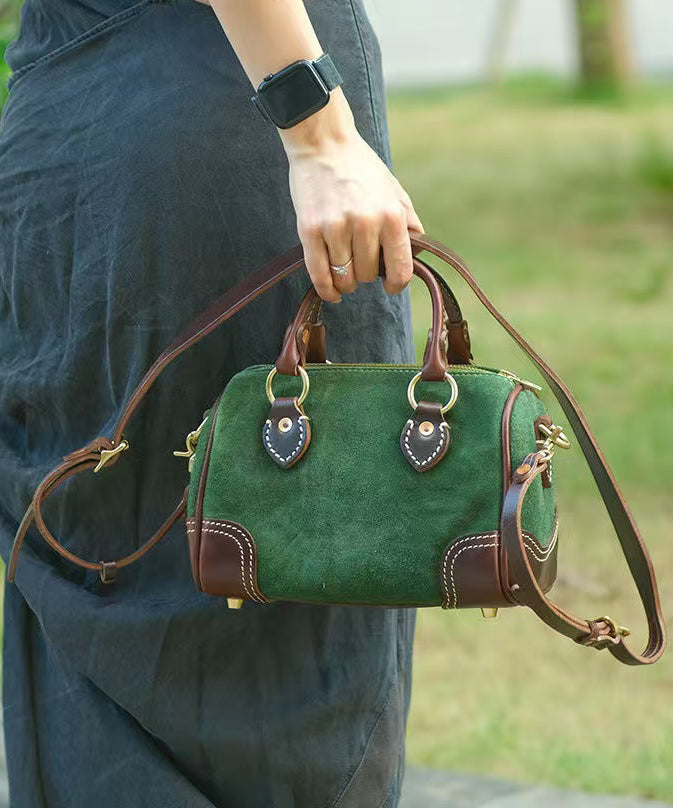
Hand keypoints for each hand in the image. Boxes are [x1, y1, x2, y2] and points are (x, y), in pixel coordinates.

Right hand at [281, 92, 423, 302]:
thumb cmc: (361, 168)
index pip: (400, 269)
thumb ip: (408, 221)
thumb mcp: (394, 190)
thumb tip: (419, 252)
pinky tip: (331, 292)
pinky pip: (319, 274)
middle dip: (367, 274)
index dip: (396, 284)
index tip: (390, 285)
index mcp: (391, 216)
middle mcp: (366, 223)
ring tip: (346, 272)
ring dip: (346, 281)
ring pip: (345, 278)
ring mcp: (336, 228)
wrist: (323, 143)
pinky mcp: (310, 230)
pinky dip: (326, 289)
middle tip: (361, 260)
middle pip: (368, 275)